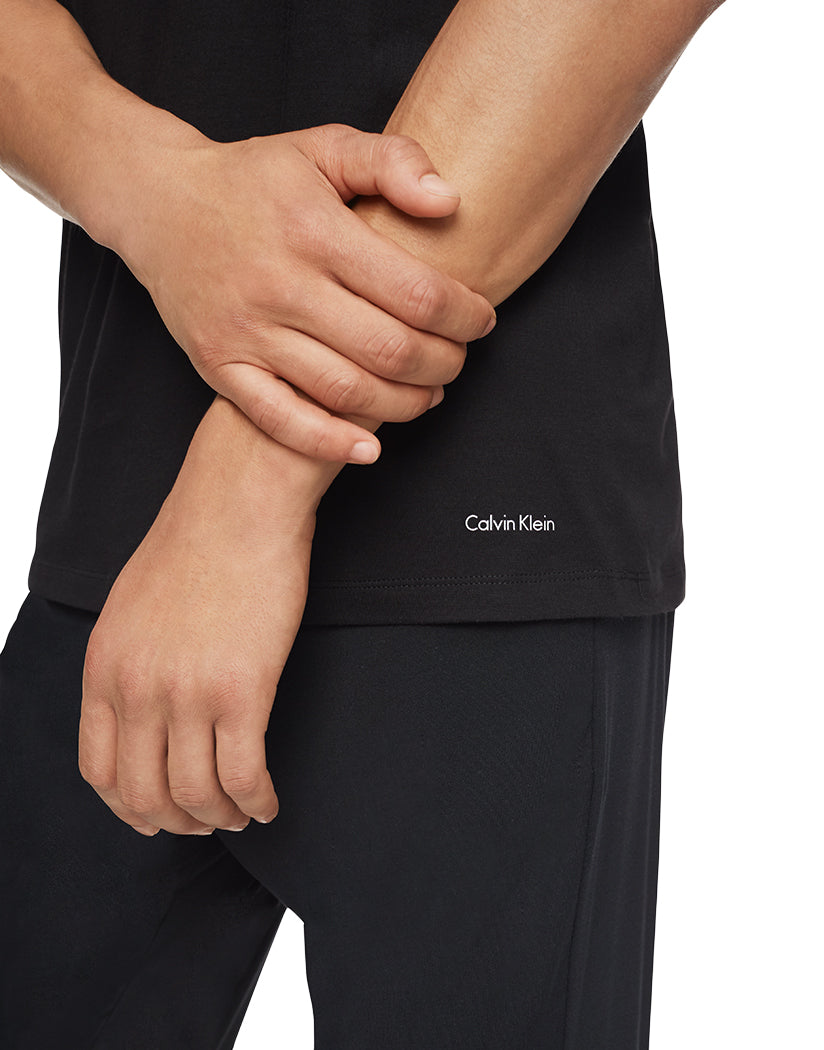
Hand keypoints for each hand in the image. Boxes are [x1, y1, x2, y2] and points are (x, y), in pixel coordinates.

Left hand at [77, 397, 316, 834]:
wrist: (239, 502)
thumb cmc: (197, 542)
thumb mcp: (133, 606)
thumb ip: (129, 661)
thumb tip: (147, 706)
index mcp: (103, 667)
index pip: (98, 769)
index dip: (126, 806)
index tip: (153, 816)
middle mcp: (136, 688)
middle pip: (145, 794)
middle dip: (177, 822)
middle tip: (205, 823)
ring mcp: (187, 692)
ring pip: (195, 794)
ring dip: (220, 817)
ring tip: (242, 813)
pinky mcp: (242, 689)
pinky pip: (242, 775)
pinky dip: (255, 801)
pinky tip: (267, 801)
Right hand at [113, 122, 495, 463]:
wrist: (158, 203)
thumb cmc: (253, 179)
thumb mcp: (323, 147)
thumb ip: (392, 162)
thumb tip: (450, 202)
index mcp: (315, 231)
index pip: (417, 293)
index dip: (464, 316)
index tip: (480, 319)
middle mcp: (281, 285)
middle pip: (390, 350)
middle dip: (443, 363)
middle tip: (457, 359)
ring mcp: (247, 332)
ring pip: (346, 391)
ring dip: (404, 404)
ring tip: (428, 394)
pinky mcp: (221, 366)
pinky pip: (282, 420)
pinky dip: (331, 442)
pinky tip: (369, 447)